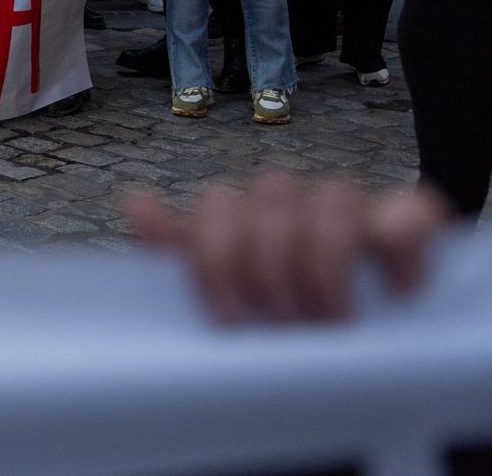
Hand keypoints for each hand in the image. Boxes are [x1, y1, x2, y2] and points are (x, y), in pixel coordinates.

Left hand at [124, 175, 449, 324]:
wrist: (349, 349)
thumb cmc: (273, 317)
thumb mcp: (222, 293)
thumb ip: (179, 252)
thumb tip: (136, 201)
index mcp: (244, 214)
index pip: (216, 204)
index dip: (216, 260)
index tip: (230, 320)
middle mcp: (294, 201)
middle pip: (271, 195)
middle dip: (270, 267)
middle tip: (282, 325)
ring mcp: (350, 207)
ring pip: (333, 196)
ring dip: (326, 264)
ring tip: (329, 321)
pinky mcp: (407, 224)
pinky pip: (409, 210)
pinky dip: (400, 242)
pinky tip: (392, 289)